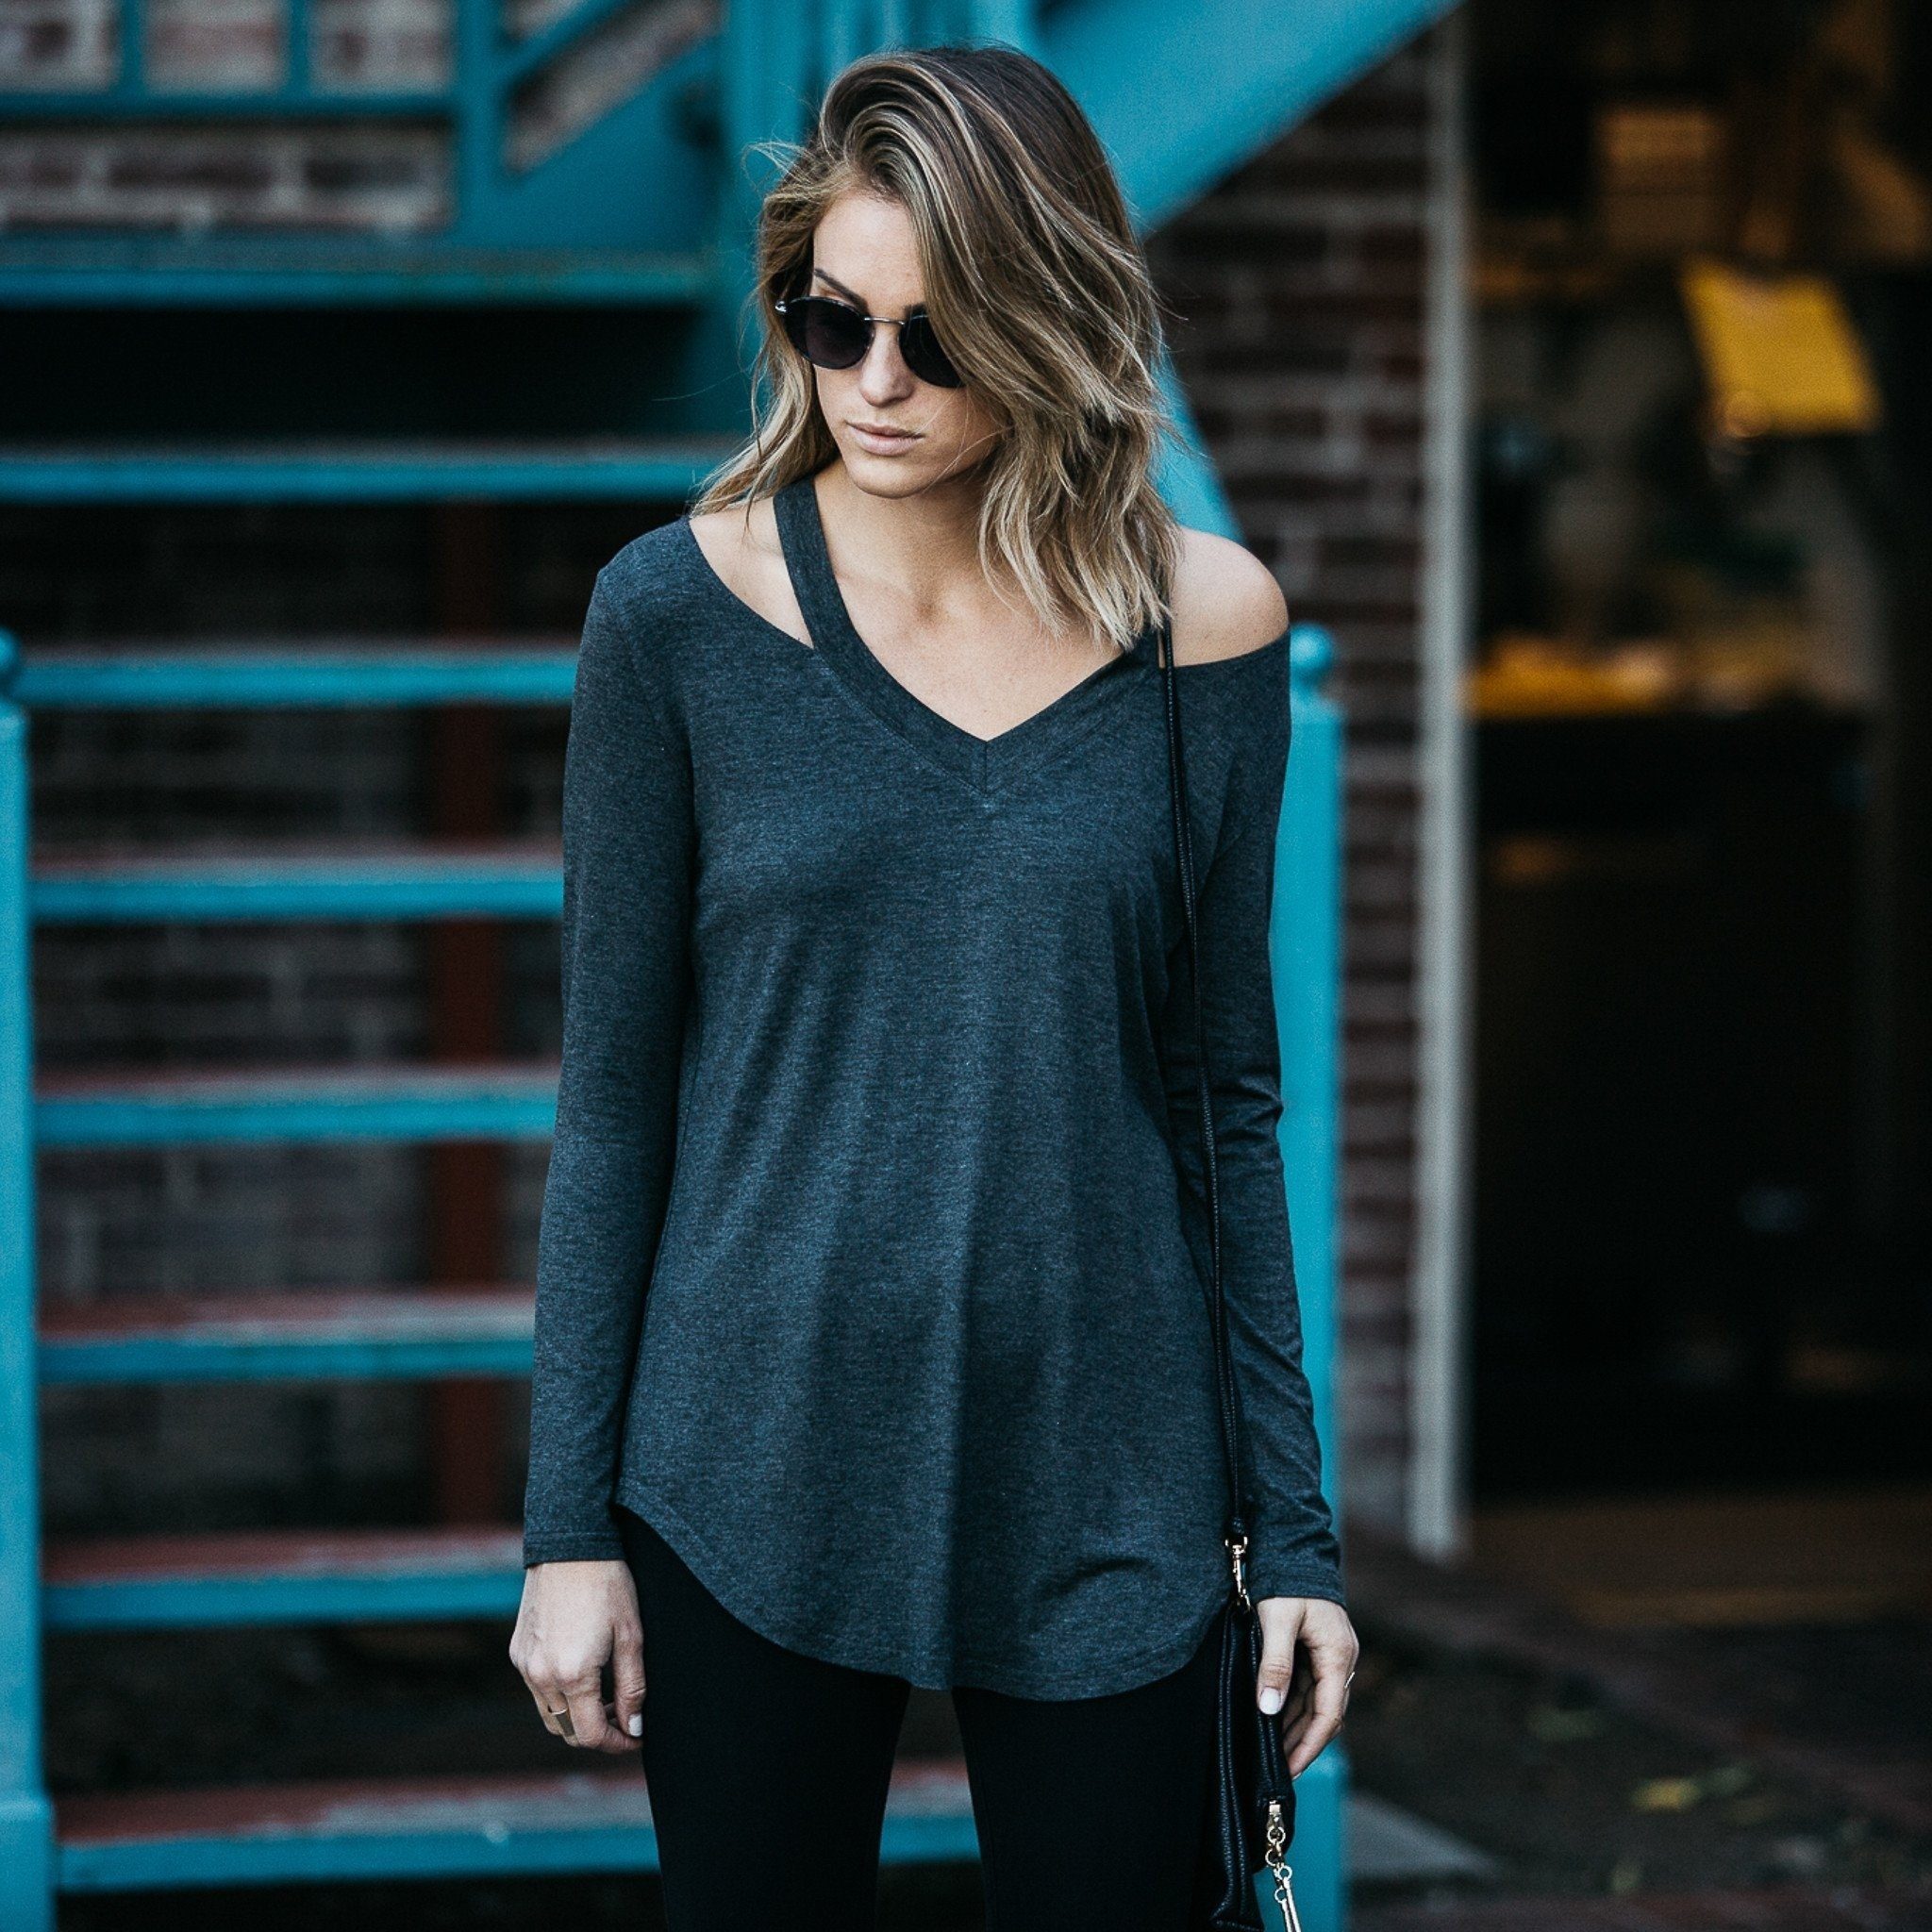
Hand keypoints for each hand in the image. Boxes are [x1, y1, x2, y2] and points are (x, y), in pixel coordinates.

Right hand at [509, 1559, 646, 1752]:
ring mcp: (524, 1664)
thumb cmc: (608, 1584)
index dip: (616, 1743)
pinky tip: (582, 1672)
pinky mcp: (517, 1650)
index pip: (589, 1735)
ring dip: (576, 1716)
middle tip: (624, 1716)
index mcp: (572, 1675)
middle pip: (566, 1732)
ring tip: (605, 1696)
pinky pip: (536, 1689)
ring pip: (549, 1715)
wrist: (570, 1544)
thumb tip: (634, 1727)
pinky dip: (558, 1695)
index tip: (636, 1736)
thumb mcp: (630, 1635)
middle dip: (596, 1733)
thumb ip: (633, 1687)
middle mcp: (540, 1676)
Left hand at [1254, 1595, 1357, 1776]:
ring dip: (1298, 1727)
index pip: (1328, 1714)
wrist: (1293, 1547)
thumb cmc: (1285, 1581)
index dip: (1309, 1745)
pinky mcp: (1320, 1650)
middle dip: (1303, 1742)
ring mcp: (1332, 1655)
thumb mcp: (1276, 1621)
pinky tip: (1277, 1720)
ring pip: (1317, 1702)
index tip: (1290, 1768)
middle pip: (1325, 1713)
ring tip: (1274, 1753)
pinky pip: (1310, 1687)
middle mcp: (1341, 1659)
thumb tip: (1270, 1709)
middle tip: (1278, 1770)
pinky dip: (1295, 1706)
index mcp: (1337, 1655)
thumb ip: (1274, 1665)